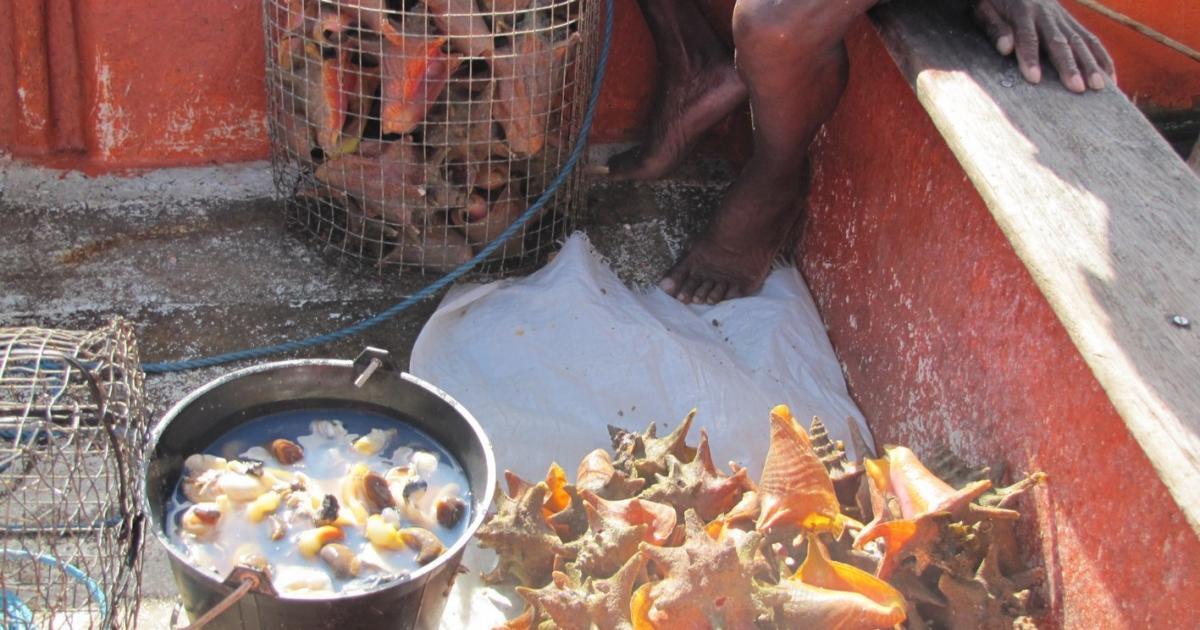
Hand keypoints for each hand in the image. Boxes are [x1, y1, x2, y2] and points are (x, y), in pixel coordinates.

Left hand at [973, 0, 1114, 92]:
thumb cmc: (995, 2)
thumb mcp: (986, 10)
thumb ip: (995, 28)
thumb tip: (1005, 48)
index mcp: (1023, 11)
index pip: (1028, 36)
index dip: (1030, 57)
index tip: (1034, 79)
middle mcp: (1048, 14)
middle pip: (1060, 42)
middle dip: (1069, 66)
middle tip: (1077, 88)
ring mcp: (1063, 18)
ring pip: (1081, 41)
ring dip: (1091, 64)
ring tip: (1099, 87)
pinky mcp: (1073, 23)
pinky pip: (1091, 40)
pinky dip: (1102, 58)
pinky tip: (1110, 78)